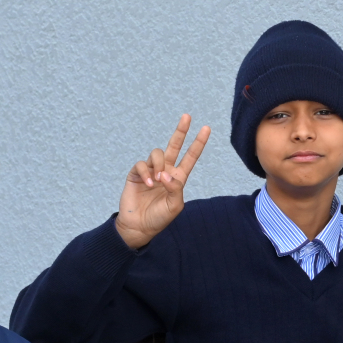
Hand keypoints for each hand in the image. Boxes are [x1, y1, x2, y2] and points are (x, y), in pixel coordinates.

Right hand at [114, 114, 210, 249]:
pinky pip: (142, 164)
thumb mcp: (174, 206)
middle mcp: (165, 171)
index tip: (206, 129)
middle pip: (174, 146)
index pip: (190, 157)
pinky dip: (145, 172)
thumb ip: (175, 189)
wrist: (139, 226)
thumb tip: (166, 173)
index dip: (198, 143)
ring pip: (157, 153)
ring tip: (156, 180)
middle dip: (181, 131)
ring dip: (158, 165)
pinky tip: (147, 184)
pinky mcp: (136, 173)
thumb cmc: (159, 218)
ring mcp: (150, 171)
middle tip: (188, 116)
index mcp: (178, 178)